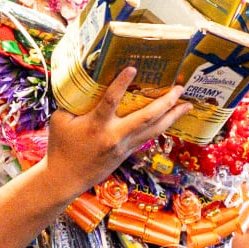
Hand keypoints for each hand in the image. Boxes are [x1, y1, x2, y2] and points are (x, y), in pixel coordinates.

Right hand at [41, 68, 189, 196]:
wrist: (66, 179)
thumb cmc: (60, 146)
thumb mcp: (60, 120)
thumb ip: (73, 101)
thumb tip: (83, 80)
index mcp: (96, 125)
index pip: (111, 101)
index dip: (121, 84)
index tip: (133, 68)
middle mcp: (115, 136)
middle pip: (146, 117)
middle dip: (165, 102)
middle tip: (179, 88)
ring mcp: (124, 146)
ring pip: (154, 129)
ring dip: (172, 116)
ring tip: (188, 104)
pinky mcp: (128, 153)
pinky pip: (149, 136)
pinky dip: (162, 126)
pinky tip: (172, 118)